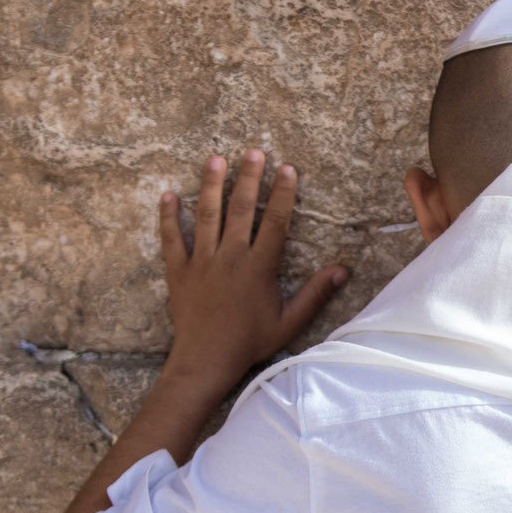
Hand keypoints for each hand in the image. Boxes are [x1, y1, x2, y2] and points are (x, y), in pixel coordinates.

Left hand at [158, 149, 347, 385]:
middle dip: (248, 178)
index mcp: (259, 268)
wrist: (205, 361)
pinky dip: (169, 217)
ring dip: (211, 185)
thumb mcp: (289, 322)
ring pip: (207, 215)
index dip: (284, 194)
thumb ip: (315, 295)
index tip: (288, 169)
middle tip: (253, 151)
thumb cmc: (249, 343)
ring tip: (215, 158)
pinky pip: (172, 239)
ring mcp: (202, 262)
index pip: (276, 222)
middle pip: (241, 209)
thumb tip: (343, 270)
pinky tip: (168, 195)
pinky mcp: (179, 271)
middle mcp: (230, 257)